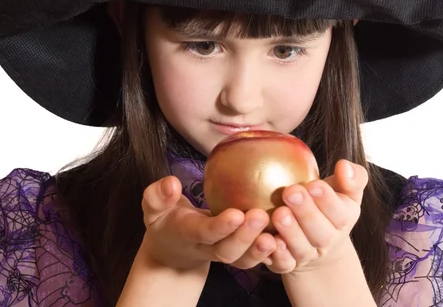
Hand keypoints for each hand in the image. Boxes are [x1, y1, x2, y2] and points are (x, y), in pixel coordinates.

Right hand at [140, 175, 277, 270]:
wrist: (174, 247)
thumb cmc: (165, 219)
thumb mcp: (153, 206)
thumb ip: (158, 195)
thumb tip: (171, 183)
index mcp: (187, 234)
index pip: (204, 233)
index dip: (220, 226)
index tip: (236, 214)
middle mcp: (207, 248)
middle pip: (227, 251)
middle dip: (244, 237)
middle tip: (260, 217)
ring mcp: (223, 253)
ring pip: (243, 259)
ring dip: (260, 250)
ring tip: (277, 236)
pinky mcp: (238, 253)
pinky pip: (254, 257)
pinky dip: (272, 252)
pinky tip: (288, 235)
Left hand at [263, 159, 367, 273]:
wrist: (317, 240)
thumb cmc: (327, 204)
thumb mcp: (344, 189)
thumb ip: (352, 177)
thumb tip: (344, 166)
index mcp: (343, 220)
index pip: (340, 214)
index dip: (327, 200)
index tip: (313, 184)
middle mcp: (327, 241)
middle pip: (321, 233)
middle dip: (306, 213)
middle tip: (291, 192)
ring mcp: (308, 255)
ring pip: (302, 249)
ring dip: (290, 232)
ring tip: (278, 213)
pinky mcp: (287, 264)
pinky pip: (284, 264)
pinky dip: (277, 255)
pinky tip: (268, 240)